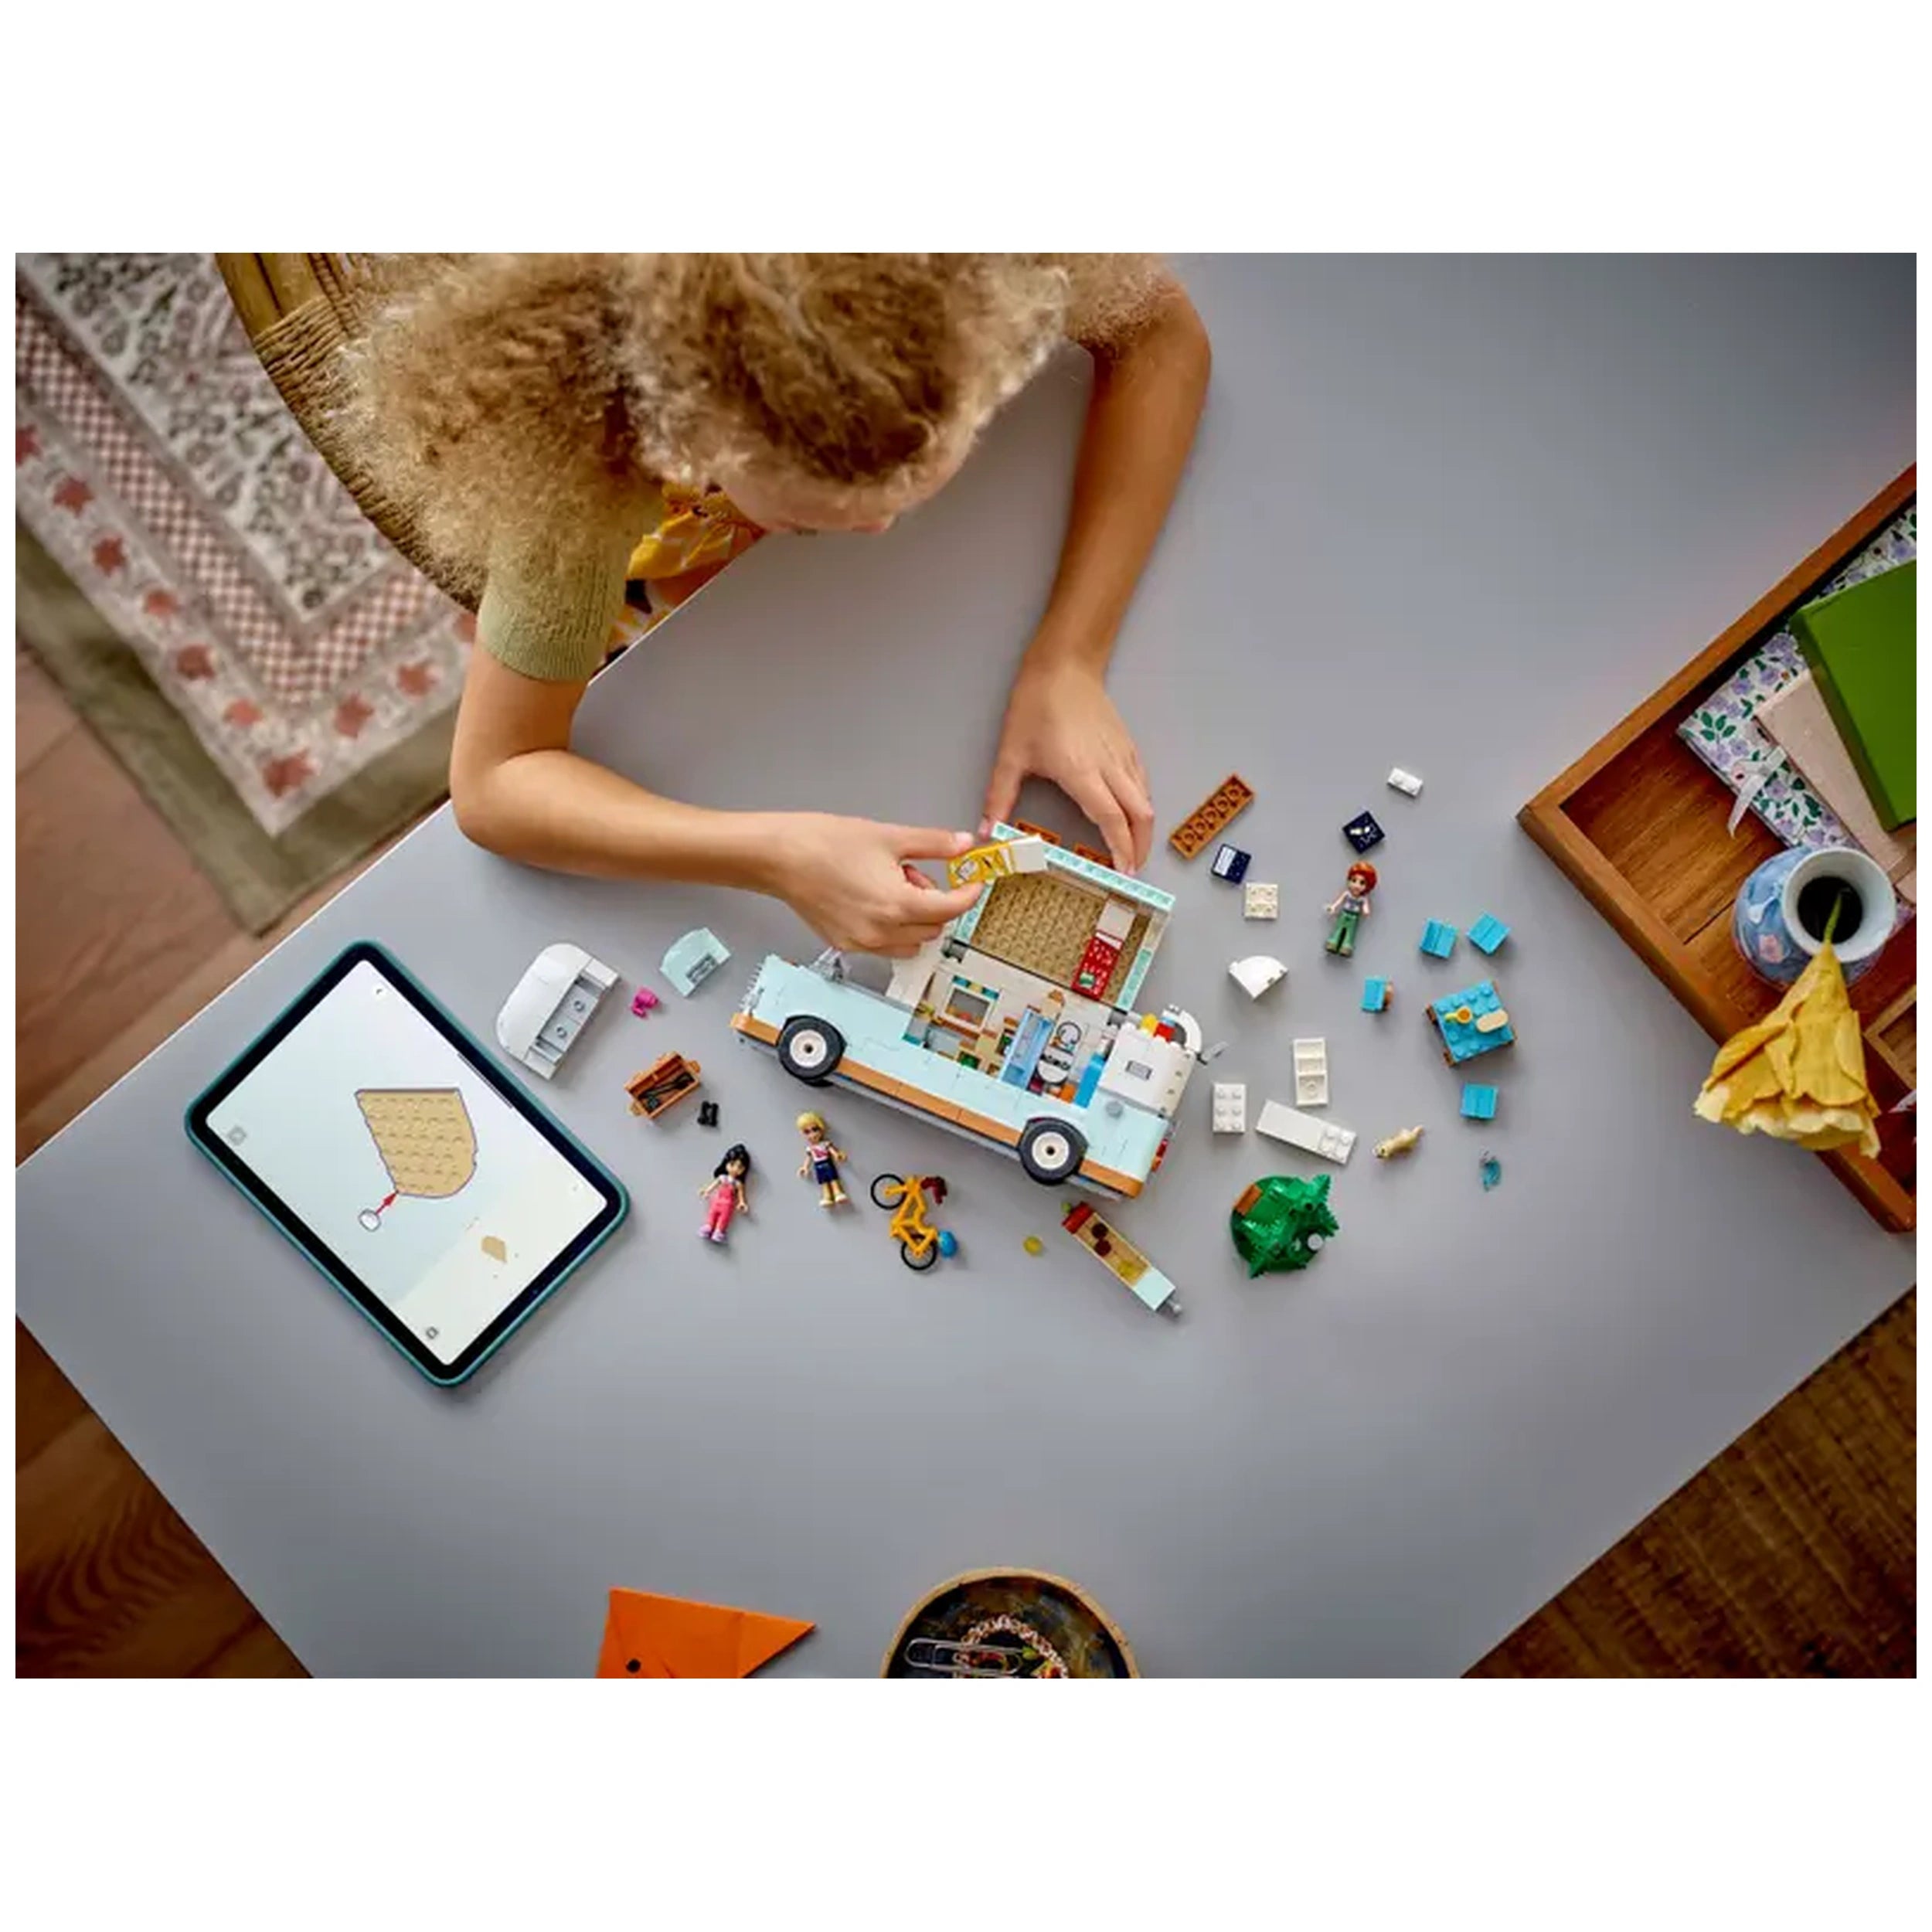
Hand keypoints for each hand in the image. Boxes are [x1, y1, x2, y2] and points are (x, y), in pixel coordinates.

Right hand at [766, 814, 982, 956]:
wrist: (778, 857)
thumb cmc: (823, 844)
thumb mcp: (888, 836)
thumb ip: (933, 844)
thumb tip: (962, 844)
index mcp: (897, 905)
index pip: (951, 909)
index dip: (968, 894)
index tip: (973, 882)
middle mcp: (882, 933)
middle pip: (933, 928)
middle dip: (935, 902)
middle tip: (914, 872)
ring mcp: (863, 943)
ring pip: (911, 942)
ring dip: (915, 919)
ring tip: (891, 885)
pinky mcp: (846, 944)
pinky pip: (885, 945)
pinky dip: (891, 927)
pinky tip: (873, 897)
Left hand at [982, 653, 1152, 871]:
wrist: (1064, 666)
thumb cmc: (1037, 705)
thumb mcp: (1011, 753)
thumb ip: (999, 796)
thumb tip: (987, 830)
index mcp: (1082, 773)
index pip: (1112, 820)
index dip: (1121, 849)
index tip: (1122, 872)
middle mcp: (1109, 767)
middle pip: (1140, 815)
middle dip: (1140, 847)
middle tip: (1131, 871)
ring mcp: (1122, 755)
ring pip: (1146, 799)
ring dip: (1144, 828)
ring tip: (1133, 850)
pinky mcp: (1128, 746)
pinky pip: (1143, 783)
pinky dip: (1142, 805)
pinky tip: (1131, 815)